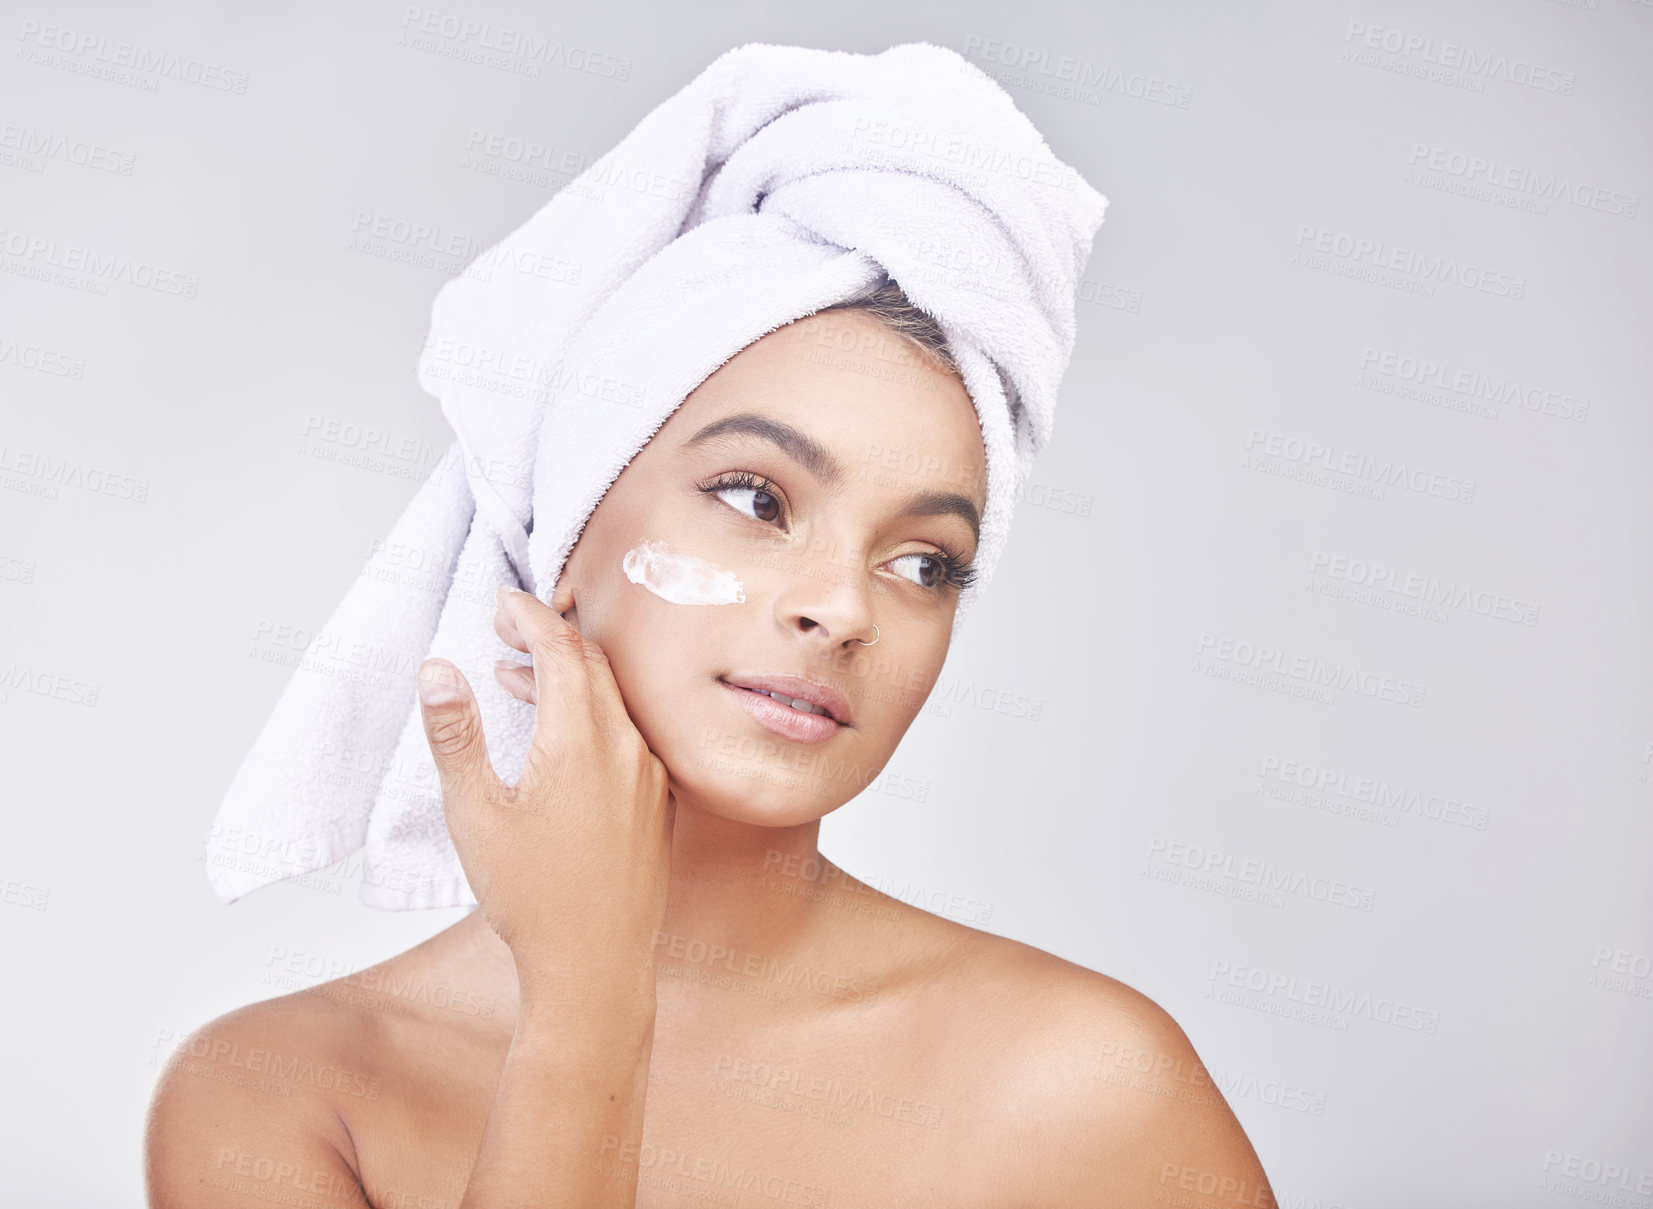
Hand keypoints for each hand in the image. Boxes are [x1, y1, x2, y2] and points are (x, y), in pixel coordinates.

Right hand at [415, 587, 674, 1012]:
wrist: (597, 967)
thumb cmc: (533, 898)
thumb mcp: (475, 815)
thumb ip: (457, 736)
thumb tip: (439, 669)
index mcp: (583, 739)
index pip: (562, 649)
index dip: (530, 616)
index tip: (502, 601)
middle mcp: (628, 747)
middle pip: (593, 665)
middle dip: (547, 636)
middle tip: (502, 628)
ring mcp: (649, 775)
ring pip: (611, 700)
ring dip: (565, 677)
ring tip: (510, 678)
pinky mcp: (656, 802)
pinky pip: (626, 734)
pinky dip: (589, 714)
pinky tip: (555, 736)